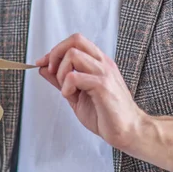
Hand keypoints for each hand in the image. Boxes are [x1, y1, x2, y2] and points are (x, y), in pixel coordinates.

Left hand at [36, 34, 146, 151]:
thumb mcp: (77, 95)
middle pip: (75, 40)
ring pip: (73, 55)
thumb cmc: (107, 115)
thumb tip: (43, 68)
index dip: (55, 50)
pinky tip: (71, 96)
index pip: (76, 41)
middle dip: (55, 54)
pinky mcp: (103, 86)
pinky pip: (75, 77)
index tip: (43, 63)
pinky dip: (66, 87)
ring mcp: (104, 73)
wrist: (128, 131)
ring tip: (65, 89)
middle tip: (52, 73)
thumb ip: (62, 80)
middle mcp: (102, 63)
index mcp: (98, 63)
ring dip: (61, 72)